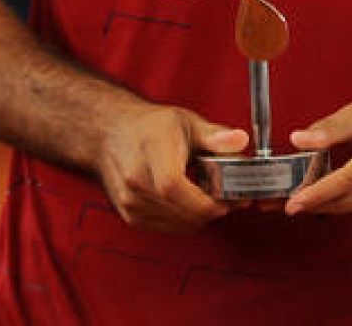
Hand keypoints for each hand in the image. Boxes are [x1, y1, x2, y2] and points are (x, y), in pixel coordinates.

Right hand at [94, 104, 246, 232]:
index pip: (172, 186)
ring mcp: (130, 201)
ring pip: (175, 224)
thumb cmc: (148, 127)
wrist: (111, 134)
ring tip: (209, 197)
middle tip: (227, 198)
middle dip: (210, 209)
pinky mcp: (130, 216)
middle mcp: (136, 180)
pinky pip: (166, 228)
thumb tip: (239, 140)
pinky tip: (190, 203)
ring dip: (199, 217)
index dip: (202, 201)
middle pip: (178, 210)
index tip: (225, 201)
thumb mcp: (186, 122)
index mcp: (152, 152)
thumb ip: (215, 136)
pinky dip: (184, 221)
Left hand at [285, 86, 351, 216]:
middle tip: (292, 199)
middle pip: (350, 200)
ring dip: (332, 203)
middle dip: (317, 203)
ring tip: (315, 189)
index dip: (318, 194)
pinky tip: (344, 188)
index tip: (294, 203)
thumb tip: (300, 140)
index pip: (348, 180)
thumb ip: (332, 128)